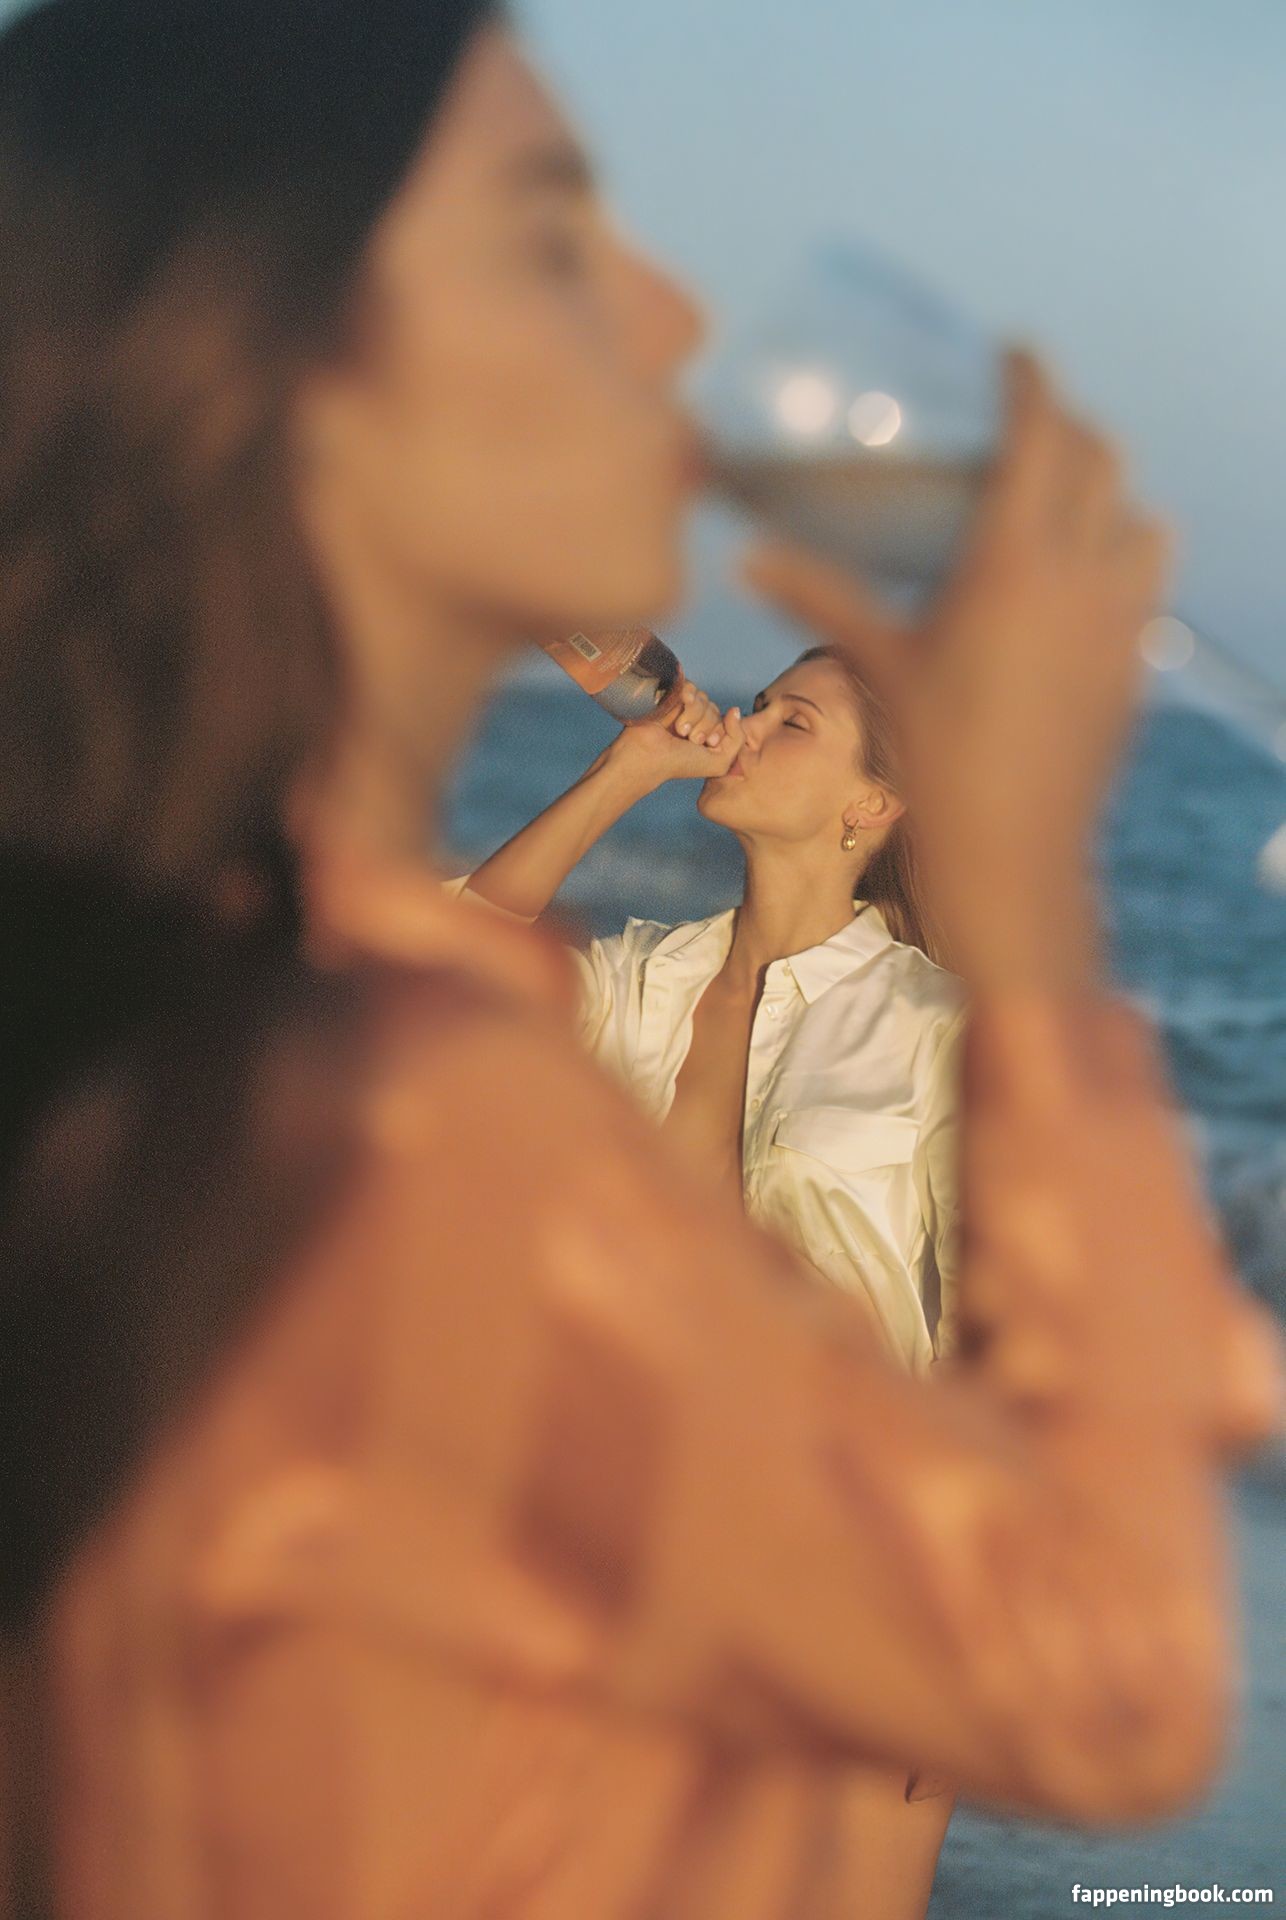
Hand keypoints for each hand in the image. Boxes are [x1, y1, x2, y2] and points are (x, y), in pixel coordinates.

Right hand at [608, 677, 743, 785]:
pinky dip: (688, 697)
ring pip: (704, 698)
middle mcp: (697, 719)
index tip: (706, 744)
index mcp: (708, 734)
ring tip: (680, 730)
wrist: (649, 757)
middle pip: (715, 709)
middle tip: (689, 739)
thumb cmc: (681, 764)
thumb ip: (738, 738)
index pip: (727, 720)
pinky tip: (679, 709)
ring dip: (694, 715)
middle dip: (706, 725)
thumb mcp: (720, 762)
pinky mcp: (670, 695)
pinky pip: (691, 687)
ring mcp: (682, 707)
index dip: (720, 731)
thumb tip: (736, 710)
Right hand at [742, 351, 1171, 986]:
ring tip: (1065, 502)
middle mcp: (1084, 573)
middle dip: (1067, 426)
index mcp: (1016, 558)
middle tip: (1025, 424)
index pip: (1043, 430)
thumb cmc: (934, 759)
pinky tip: (1080, 584)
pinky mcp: (1137, 663)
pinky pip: (1146, 581)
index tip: (1013, 351)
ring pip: (1142, 517)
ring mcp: (1122, 618)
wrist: (1012, 854)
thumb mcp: (878, 665)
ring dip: (1110, 493)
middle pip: (1101, 456)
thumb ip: (818, 597)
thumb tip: (747, 559)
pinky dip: (1122, 557)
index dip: (1031, 378)